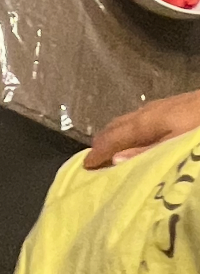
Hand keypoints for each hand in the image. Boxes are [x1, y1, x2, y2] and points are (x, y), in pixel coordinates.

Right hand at [84, 89, 199, 168]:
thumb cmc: (199, 126)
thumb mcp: (177, 145)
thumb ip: (149, 152)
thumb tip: (116, 161)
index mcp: (147, 121)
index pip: (114, 137)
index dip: (98, 151)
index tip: (85, 166)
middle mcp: (148, 111)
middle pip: (118, 125)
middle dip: (103, 141)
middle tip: (93, 159)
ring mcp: (161, 106)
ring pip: (129, 120)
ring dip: (116, 135)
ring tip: (111, 149)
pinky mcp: (174, 107)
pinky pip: (141, 119)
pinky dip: (131, 130)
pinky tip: (140, 136)